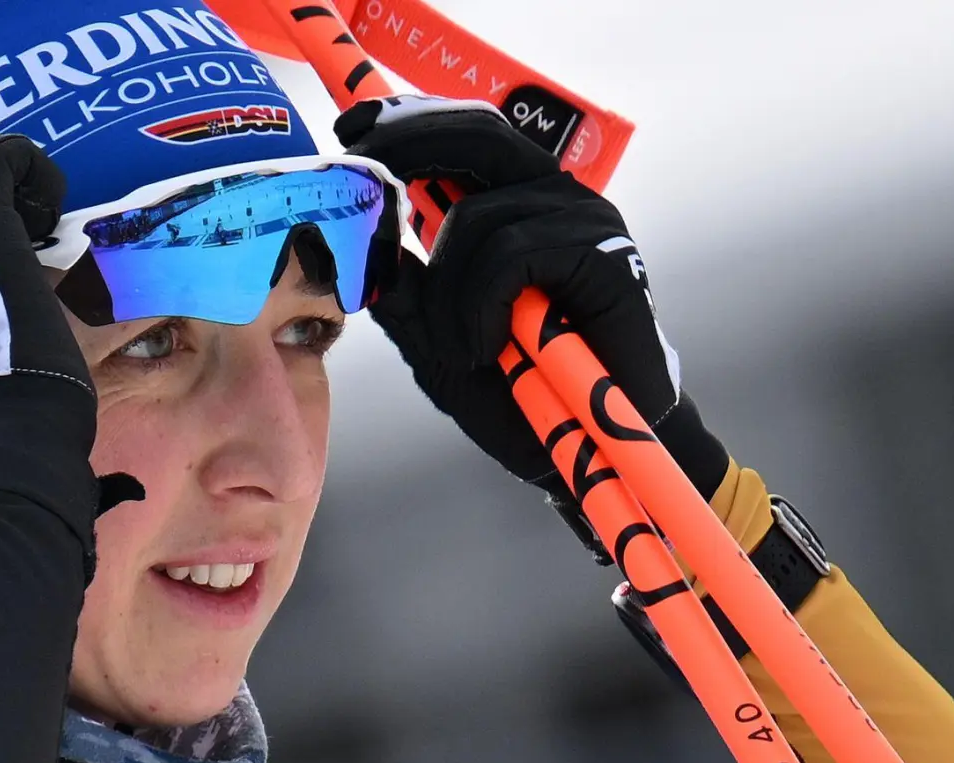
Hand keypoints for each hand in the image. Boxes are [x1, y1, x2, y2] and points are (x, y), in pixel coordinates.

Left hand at [337, 96, 727, 553]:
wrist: (588, 449)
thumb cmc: (522, 393)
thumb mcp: (437, 343)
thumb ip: (402, 292)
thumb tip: (357, 239)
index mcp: (513, 205)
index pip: (461, 133)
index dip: (403, 121)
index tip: (347, 129)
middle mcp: (550, 200)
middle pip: (477, 135)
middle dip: (407, 145)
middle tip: (360, 171)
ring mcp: (583, 221)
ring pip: (475, 217)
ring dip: (446, 296)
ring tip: (462, 352)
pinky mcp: (606, 255)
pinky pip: (511, 254)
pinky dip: (480, 307)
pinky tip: (487, 349)